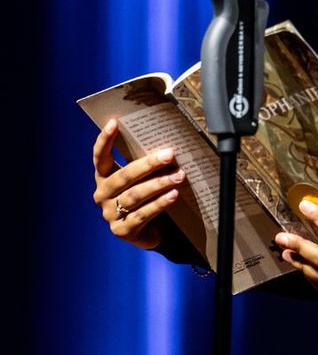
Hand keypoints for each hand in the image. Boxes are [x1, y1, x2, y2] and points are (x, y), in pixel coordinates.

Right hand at [92, 118, 184, 249]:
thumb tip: (168, 142)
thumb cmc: (146, 198)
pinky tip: (173, 195)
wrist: (150, 232)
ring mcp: (110, 214)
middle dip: (148, 165)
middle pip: (124, 176)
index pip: (100, 157)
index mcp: (103, 178)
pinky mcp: (122, 230)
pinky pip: (142, 214)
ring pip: (135, 196)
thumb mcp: (142, 180)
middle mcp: (102, 195)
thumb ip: (145, 165)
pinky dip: (159, 204)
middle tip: (169, 154)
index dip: (105, 140)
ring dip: (159, 184)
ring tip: (179, 176)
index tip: (114, 122)